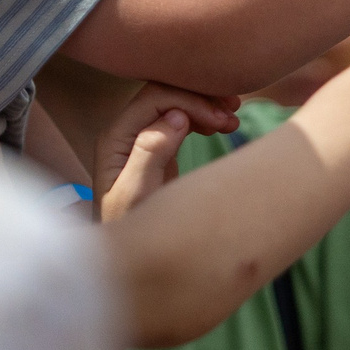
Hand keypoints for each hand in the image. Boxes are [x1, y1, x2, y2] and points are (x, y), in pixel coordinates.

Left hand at [91, 84, 239, 218]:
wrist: (126, 254)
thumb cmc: (129, 226)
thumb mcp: (137, 194)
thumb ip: (150, 153)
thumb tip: (176, 115)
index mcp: (116, 138)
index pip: (154, 99)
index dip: (190, 102)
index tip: (221, 121)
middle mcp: (125, 132)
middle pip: (164, 94)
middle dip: (199, 98)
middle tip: (234, 111)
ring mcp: (140, 138)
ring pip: (174, 103)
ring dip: (204, 105)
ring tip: (233, 118)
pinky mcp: (156, 147)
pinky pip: (179, 119)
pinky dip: (202, 117)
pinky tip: (220, 125)